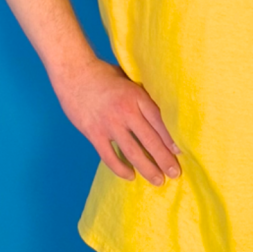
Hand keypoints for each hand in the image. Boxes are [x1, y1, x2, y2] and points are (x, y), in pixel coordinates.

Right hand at [54, 54, 178, 184]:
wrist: (72, 71)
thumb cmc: (102, 74)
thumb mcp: (128, 80)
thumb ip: (142, 97)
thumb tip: (160, 115)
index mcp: (136, 97)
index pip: (159, 123)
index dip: (171, 140)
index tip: (180, 154)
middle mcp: (125, 111)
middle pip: (150, 141)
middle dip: (165, 160)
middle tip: (175, 174)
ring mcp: (109, 123)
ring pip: (132, 152)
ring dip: (147, 169)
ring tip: (158, 180)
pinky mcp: (93, 132)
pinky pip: (109, 156)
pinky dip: (120, 168)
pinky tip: (129, 175)